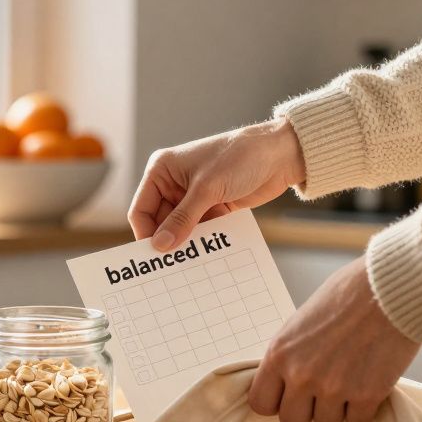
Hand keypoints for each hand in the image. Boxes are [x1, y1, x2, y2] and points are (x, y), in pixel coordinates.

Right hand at [129, 119, 305, 250]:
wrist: (279, 155)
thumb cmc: (239, 157)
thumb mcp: (207, 189)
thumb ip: (182, 219)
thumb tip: (160, 245)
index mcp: (162, 170)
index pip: (142, 209)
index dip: (146, 233)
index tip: (153, 257)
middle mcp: (173, 183)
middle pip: (160, 222)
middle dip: (167, 241)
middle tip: (171, 267)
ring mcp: (193, 196)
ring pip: (180, 229)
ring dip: (186, 243)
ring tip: (190, 263)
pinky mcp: (212, 206)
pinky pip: (200, 230)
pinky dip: (203, 241)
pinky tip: (207, 255)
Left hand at [248, 257, 419, 421]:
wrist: (388, 290)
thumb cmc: (347, 295)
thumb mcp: (301, 322)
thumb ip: (291, 355)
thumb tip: (287, 380)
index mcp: (279, 354)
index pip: (260, 403)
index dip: (277, 402)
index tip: (290, 394)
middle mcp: (301, 375)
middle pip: (292, 420)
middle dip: (307, 409)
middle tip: (322, 391)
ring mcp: (334, 387)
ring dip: (337, 408)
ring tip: (350, 380)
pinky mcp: (367, 394)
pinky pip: (358, 420)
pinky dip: (364, 407)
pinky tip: (369, 382)